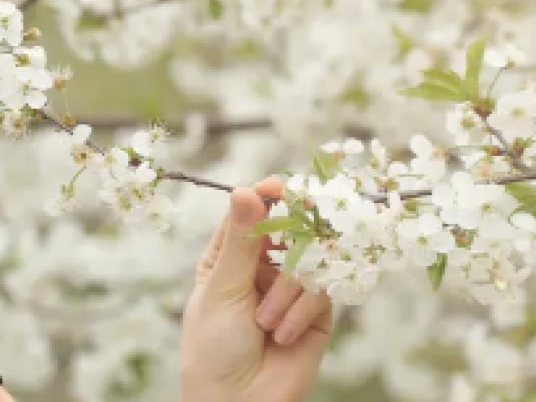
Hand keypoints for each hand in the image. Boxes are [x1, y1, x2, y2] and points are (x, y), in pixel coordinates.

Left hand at [180, 177, 331, 401]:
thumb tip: (245, 190)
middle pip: (288, 229)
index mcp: (228, 256)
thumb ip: (241, 241)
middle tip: (299, 226)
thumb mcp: (222, 289)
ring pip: (308, 260)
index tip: (278, 187)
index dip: (265, 197)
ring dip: (287, 290)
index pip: (250, 213)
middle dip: (291, 233)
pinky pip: (322, 291)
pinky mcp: (316, 313)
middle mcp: (261, 267)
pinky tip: (281, 335)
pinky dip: (301, 311)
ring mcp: (291, 289)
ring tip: (265, 323)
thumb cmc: (213, 347)